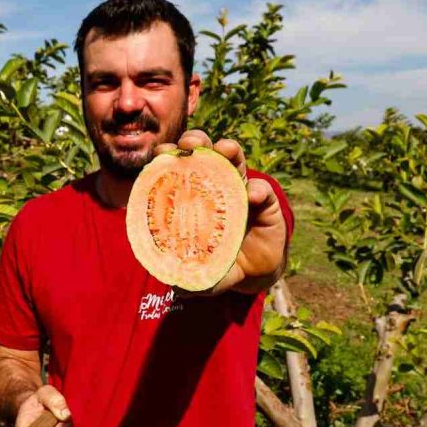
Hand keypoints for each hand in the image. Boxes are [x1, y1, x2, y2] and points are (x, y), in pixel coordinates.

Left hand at [155, 130, 286, 294]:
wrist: (253, 274)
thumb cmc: (221, 263)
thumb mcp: (203, 270)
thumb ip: (190, 275)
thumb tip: (174, 285)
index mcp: (196, 197)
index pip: (180, 171)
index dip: (169, 158)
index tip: (159, 153)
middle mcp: (218, 187)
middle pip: (207, 155)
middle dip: (197, 142)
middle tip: (189, 144)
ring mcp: (243, 192)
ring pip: (237, 163)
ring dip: (230, 151)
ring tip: (225, 149)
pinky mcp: (267, 204)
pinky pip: (263, 191)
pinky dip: (258, 190)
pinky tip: (252, 195)